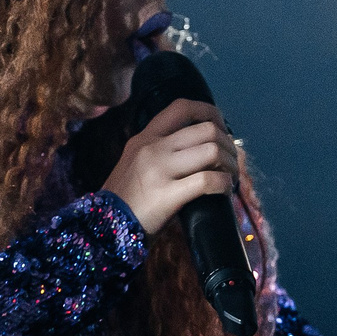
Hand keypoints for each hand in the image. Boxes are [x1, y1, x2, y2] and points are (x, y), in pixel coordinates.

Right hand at [102, 98, 238, 235]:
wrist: (105, 228)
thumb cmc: (124, 198)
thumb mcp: (135, 162)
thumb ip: (159, 150)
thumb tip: (198, 146)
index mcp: (145, 137)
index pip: (181, 107)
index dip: (209, 111)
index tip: (221, 127)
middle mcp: (153, 148)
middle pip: (206, 129)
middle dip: (228, 144)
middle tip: (232, 161)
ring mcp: (160, 170)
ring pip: (212, 151)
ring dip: (230, 164)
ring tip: (231, 177)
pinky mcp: (168, 195)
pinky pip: (209, 181)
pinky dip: (224, 184)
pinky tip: (224, 191)